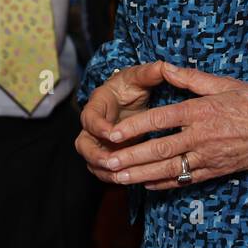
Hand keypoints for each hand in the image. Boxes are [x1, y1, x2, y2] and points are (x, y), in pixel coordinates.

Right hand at [75, 61, 167, 182]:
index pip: (90, 116)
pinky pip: (103, 169)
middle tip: (111, 163)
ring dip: (103, 170)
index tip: (113, 134)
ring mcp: (98, 141)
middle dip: (95, 155)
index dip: (98, 127)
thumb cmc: (132, 85)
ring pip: (91, 160)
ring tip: (119, 177)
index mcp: (98, 103)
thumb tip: (164, 66)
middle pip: (83, 143)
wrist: (130, 97)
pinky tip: (127, 181)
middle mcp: (93, 124)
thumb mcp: (140, 77)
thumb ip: (150, 73)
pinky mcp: (107, 152)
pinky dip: (112, 177)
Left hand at [90, 63, 247, 188]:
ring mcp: (209, 157)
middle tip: (105, 162)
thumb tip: (164, 66)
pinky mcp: (215, 171)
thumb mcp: (223, 83)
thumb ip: (189, 78)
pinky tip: (145, 184)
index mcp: (201, 111)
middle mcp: (202, 136)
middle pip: (159, 150)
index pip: (160, 120)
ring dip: (140, 175)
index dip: (134, 128)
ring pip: (169, 170)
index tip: (111, 133)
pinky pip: (185, 180)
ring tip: (117, 178)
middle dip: (129, 157)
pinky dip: (163, 184)